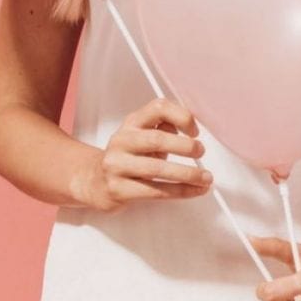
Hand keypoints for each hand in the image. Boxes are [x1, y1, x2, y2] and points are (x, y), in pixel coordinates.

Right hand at [77, 98, 210, 211]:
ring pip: (157, 169)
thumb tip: (192, 129)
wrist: (94, 182)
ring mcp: (116, 165)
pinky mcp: (117, 189)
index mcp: (132, 123)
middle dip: (185, 147)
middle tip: (201, 152)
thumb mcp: (144, 136)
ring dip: (187, 174)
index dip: (181, 116)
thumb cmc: (130, 158)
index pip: (158, 108)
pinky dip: (180, 191)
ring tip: (205, 178)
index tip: (195, 131)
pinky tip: (194, 191)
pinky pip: (155, 191)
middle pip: (157, 139)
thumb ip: (165, 128)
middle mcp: (121, 140)